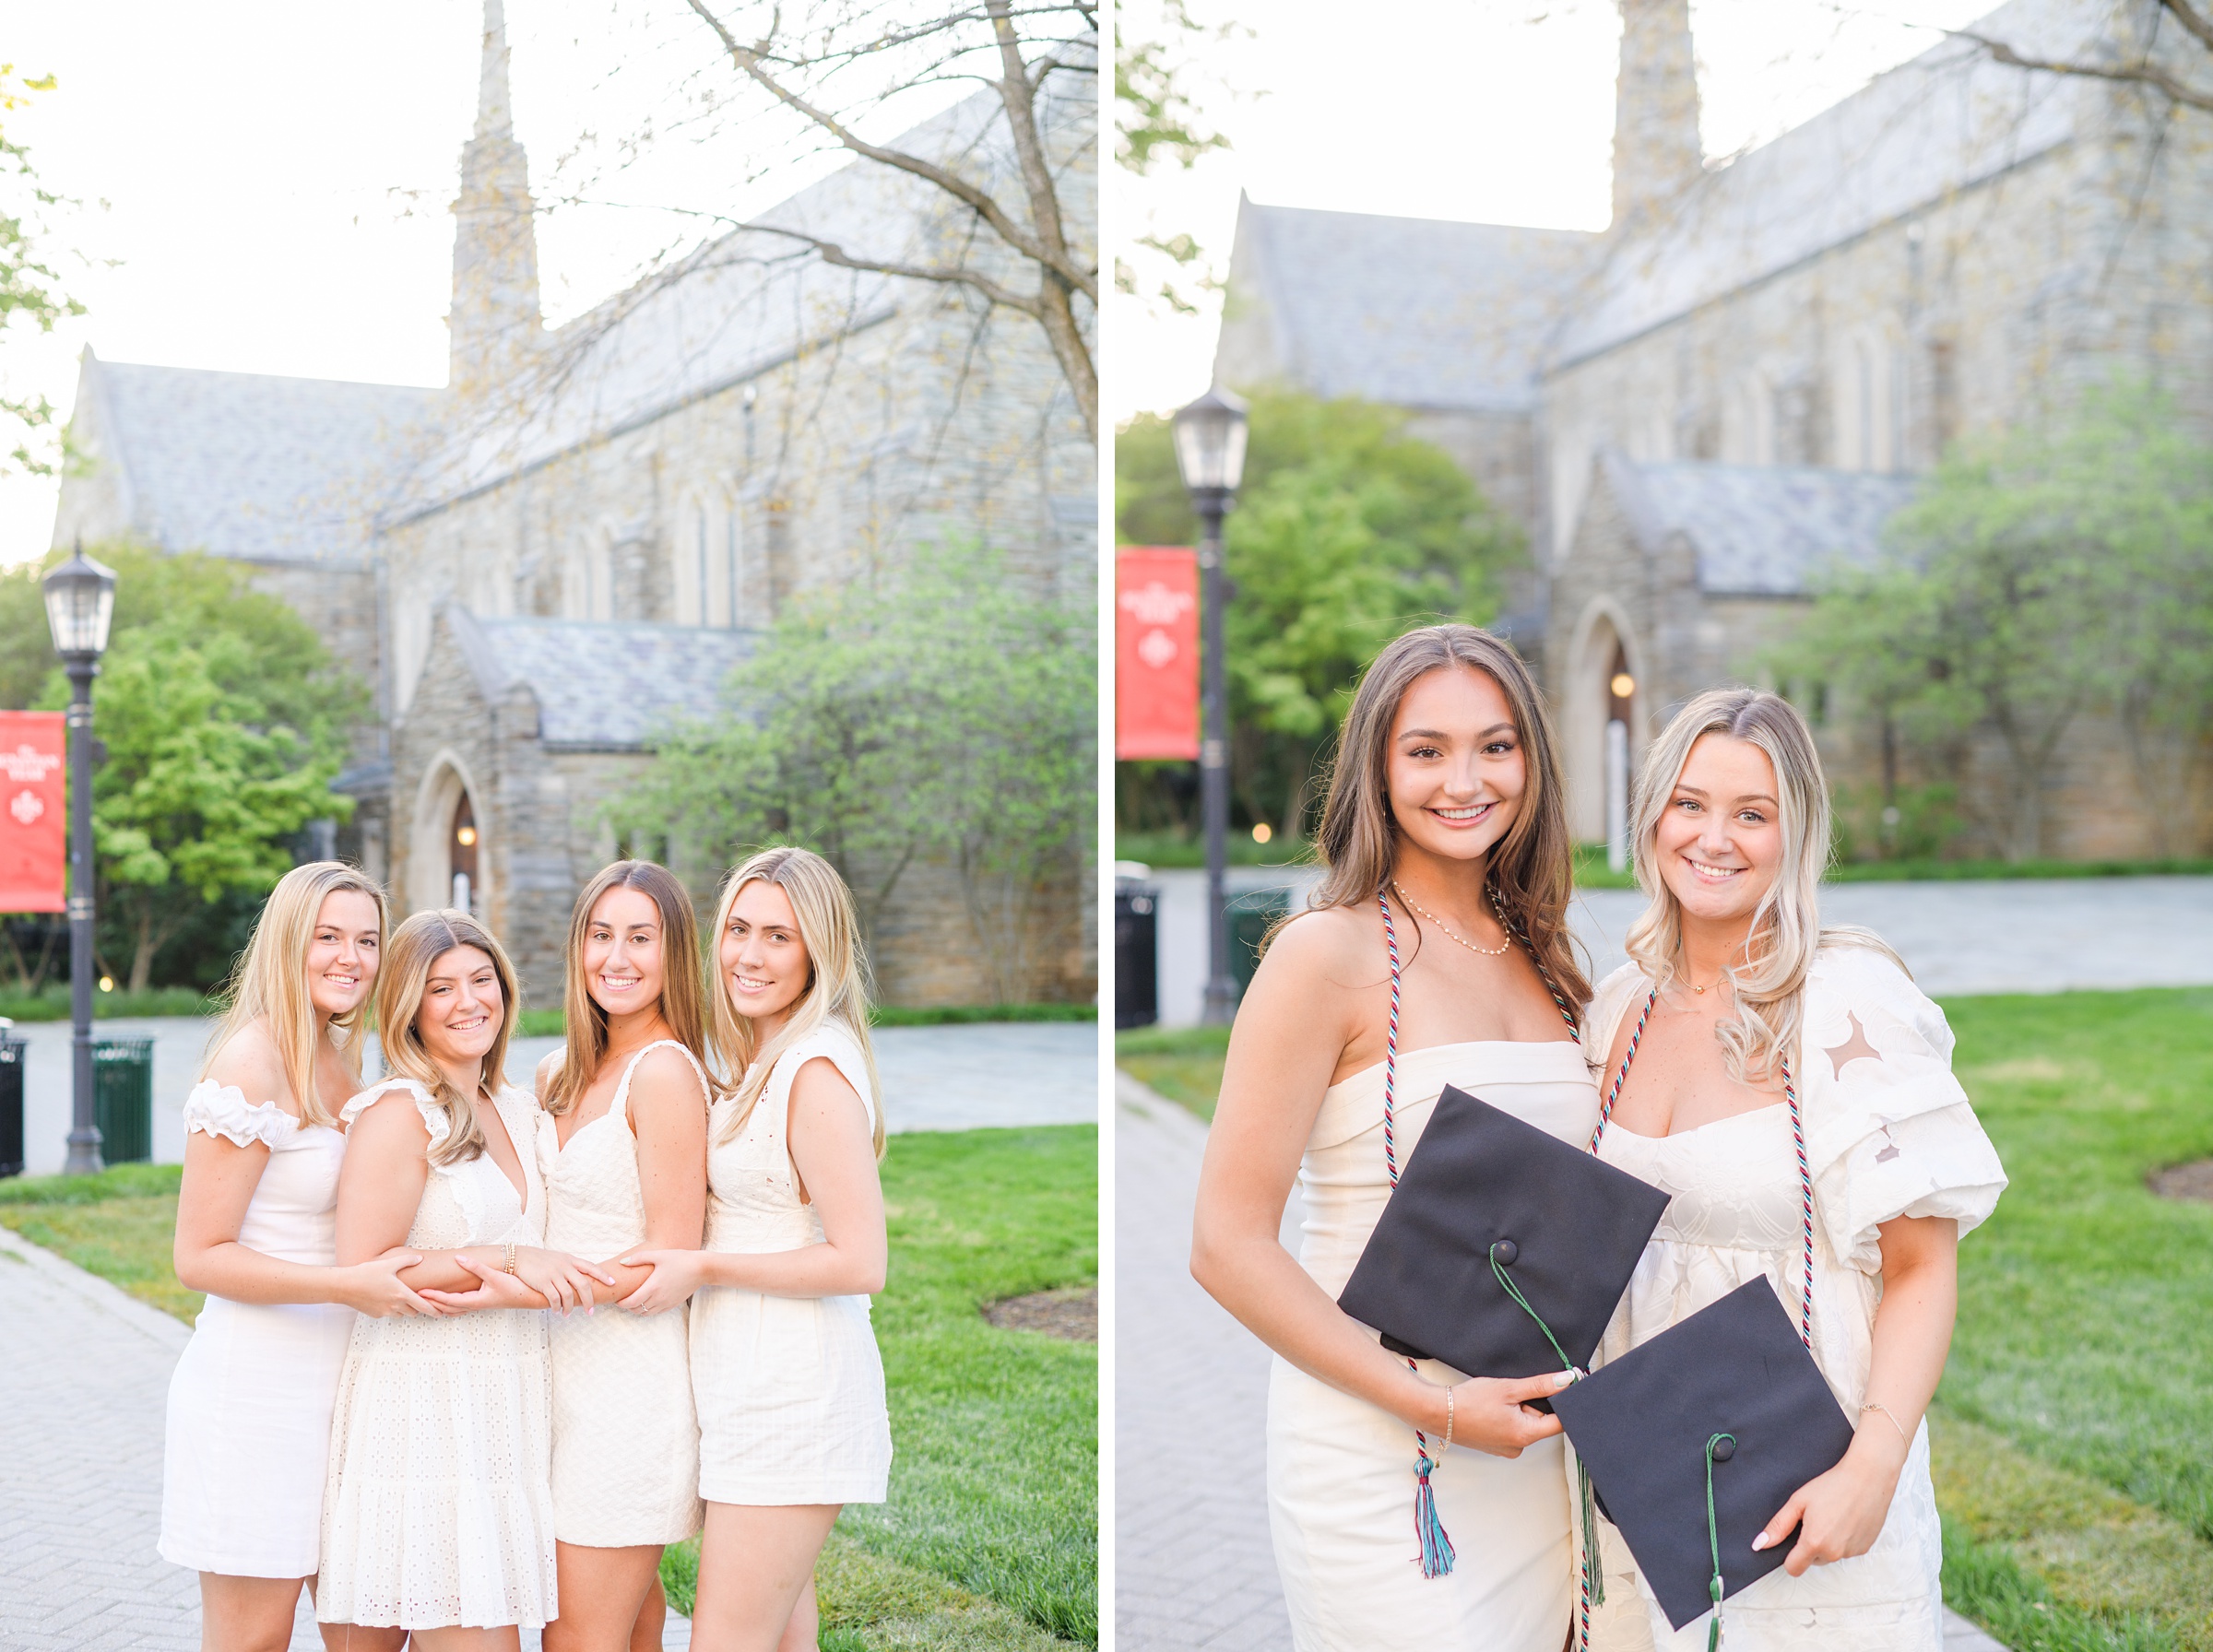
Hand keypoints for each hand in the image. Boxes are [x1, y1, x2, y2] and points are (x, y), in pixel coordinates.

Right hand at [338, 1247, 440, 1317]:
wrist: (345, 1286)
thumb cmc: (367, 1273)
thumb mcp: (389, 1264)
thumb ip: (407, 1261)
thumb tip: (420, 1259)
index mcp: (402, 1294)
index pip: (423, 1306)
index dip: (434, 1310)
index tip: (441, 1313)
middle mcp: (395, 1306)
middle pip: (414, 1311)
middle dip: (417, 1306)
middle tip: (418, 1298)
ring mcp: (385, 1312)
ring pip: (401, 1314)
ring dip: (404, 1308)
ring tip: (400, 1296)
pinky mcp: (375, 1315)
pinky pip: (388, 1313)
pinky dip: (390, 1308)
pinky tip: (384, 1297)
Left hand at [418, 1253, 545, 1313]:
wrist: (531, 1298)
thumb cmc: (515, 1288)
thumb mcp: (494, 1276)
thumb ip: (476, 1267)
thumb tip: (459, 1257)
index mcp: (474, 1301)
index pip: (448, 1300)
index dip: (433, 1296)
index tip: (419, 1292)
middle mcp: (474, 1305)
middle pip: (447, 1308)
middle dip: (431, 1304)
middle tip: (415, 1299)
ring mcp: (479, 1305)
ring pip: (453, 1309)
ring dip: (439, 1306)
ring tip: (427, 1302)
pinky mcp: (483, 1302)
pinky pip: (461, 1307)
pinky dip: (450, 1306)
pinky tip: (448, 1302)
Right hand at [513, 1246, 618, 1314]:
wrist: (520, 1257)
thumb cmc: (540, 1260)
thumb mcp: (559, 1259)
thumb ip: (571, 1267)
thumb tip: (582, 1280)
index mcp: (570, 1260)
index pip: (591, 1267)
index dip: (603, 1275)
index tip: (612, 1283)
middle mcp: (565, 1266)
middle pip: (584, 1285)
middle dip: (589, 1300)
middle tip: (590, 1311)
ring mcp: (554, 1274)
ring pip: (569, 1295)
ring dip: (570, 1307)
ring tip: (567, 1314)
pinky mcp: (543, 1282)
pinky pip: (554, 1298)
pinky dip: (557, 1307)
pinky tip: (556, 1310)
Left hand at [619, 1247, 705, 1314]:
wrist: (701, 1268)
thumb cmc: (680, 1259)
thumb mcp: (659, 1255)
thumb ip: (639, 1258)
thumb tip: (622, 1262)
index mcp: (652, 1287)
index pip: (631, 1302)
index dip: (621, 1303)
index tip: (617, 1299)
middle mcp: (658, 1298)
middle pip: (636, 1309)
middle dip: (628, 1306)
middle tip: (624, 1299)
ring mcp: (666, 1303)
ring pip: (646, 1313)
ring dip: (637, 1310)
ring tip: (634, 1301)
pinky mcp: (673, 1305)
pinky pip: (656, 1313)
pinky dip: (648, 1310)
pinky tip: (647, 1302)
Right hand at [1422, 1370, 1571, 1458]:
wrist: (1439, 1413)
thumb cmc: (1470, 1401)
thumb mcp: (1509, 1388)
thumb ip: (1541, 1385)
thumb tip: (1567, 1380)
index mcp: (1526, 1434)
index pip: (1560, 1422)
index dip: (1563, 1402)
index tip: (1561, 1388)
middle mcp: (1519, 1447)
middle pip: (1540, 1422)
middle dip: (1531, 1404)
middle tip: (1512, 1393)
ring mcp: (1506, 1449)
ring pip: (1525, 1425)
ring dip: (1518, 1410)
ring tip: (1496, 1402)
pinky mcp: (1496, 1447)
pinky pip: (1512, 1430)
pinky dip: (1507, 1418)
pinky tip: (1491, 1410)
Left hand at [1753, 1434, 1904, 1574]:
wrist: (1867, 1477)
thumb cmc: (1833, 1486)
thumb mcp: (1798, 1502)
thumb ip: (1779, 1526)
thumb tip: (1760, 1544)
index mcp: (1814, 1543)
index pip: (1793, 1568)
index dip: (1789, 1557)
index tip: (1791, 1541)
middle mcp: (1834, 1553)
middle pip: (1812, 1560)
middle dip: (1809, 1545)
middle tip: (1815, 1518)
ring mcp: (1851, 1552)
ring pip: (1830, 1555)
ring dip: (1828, 1542)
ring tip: (1832, 1515)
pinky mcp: (1865, 1548)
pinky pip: (1847, 1550)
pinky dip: (1844, 1539)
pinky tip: (1846, 1519)